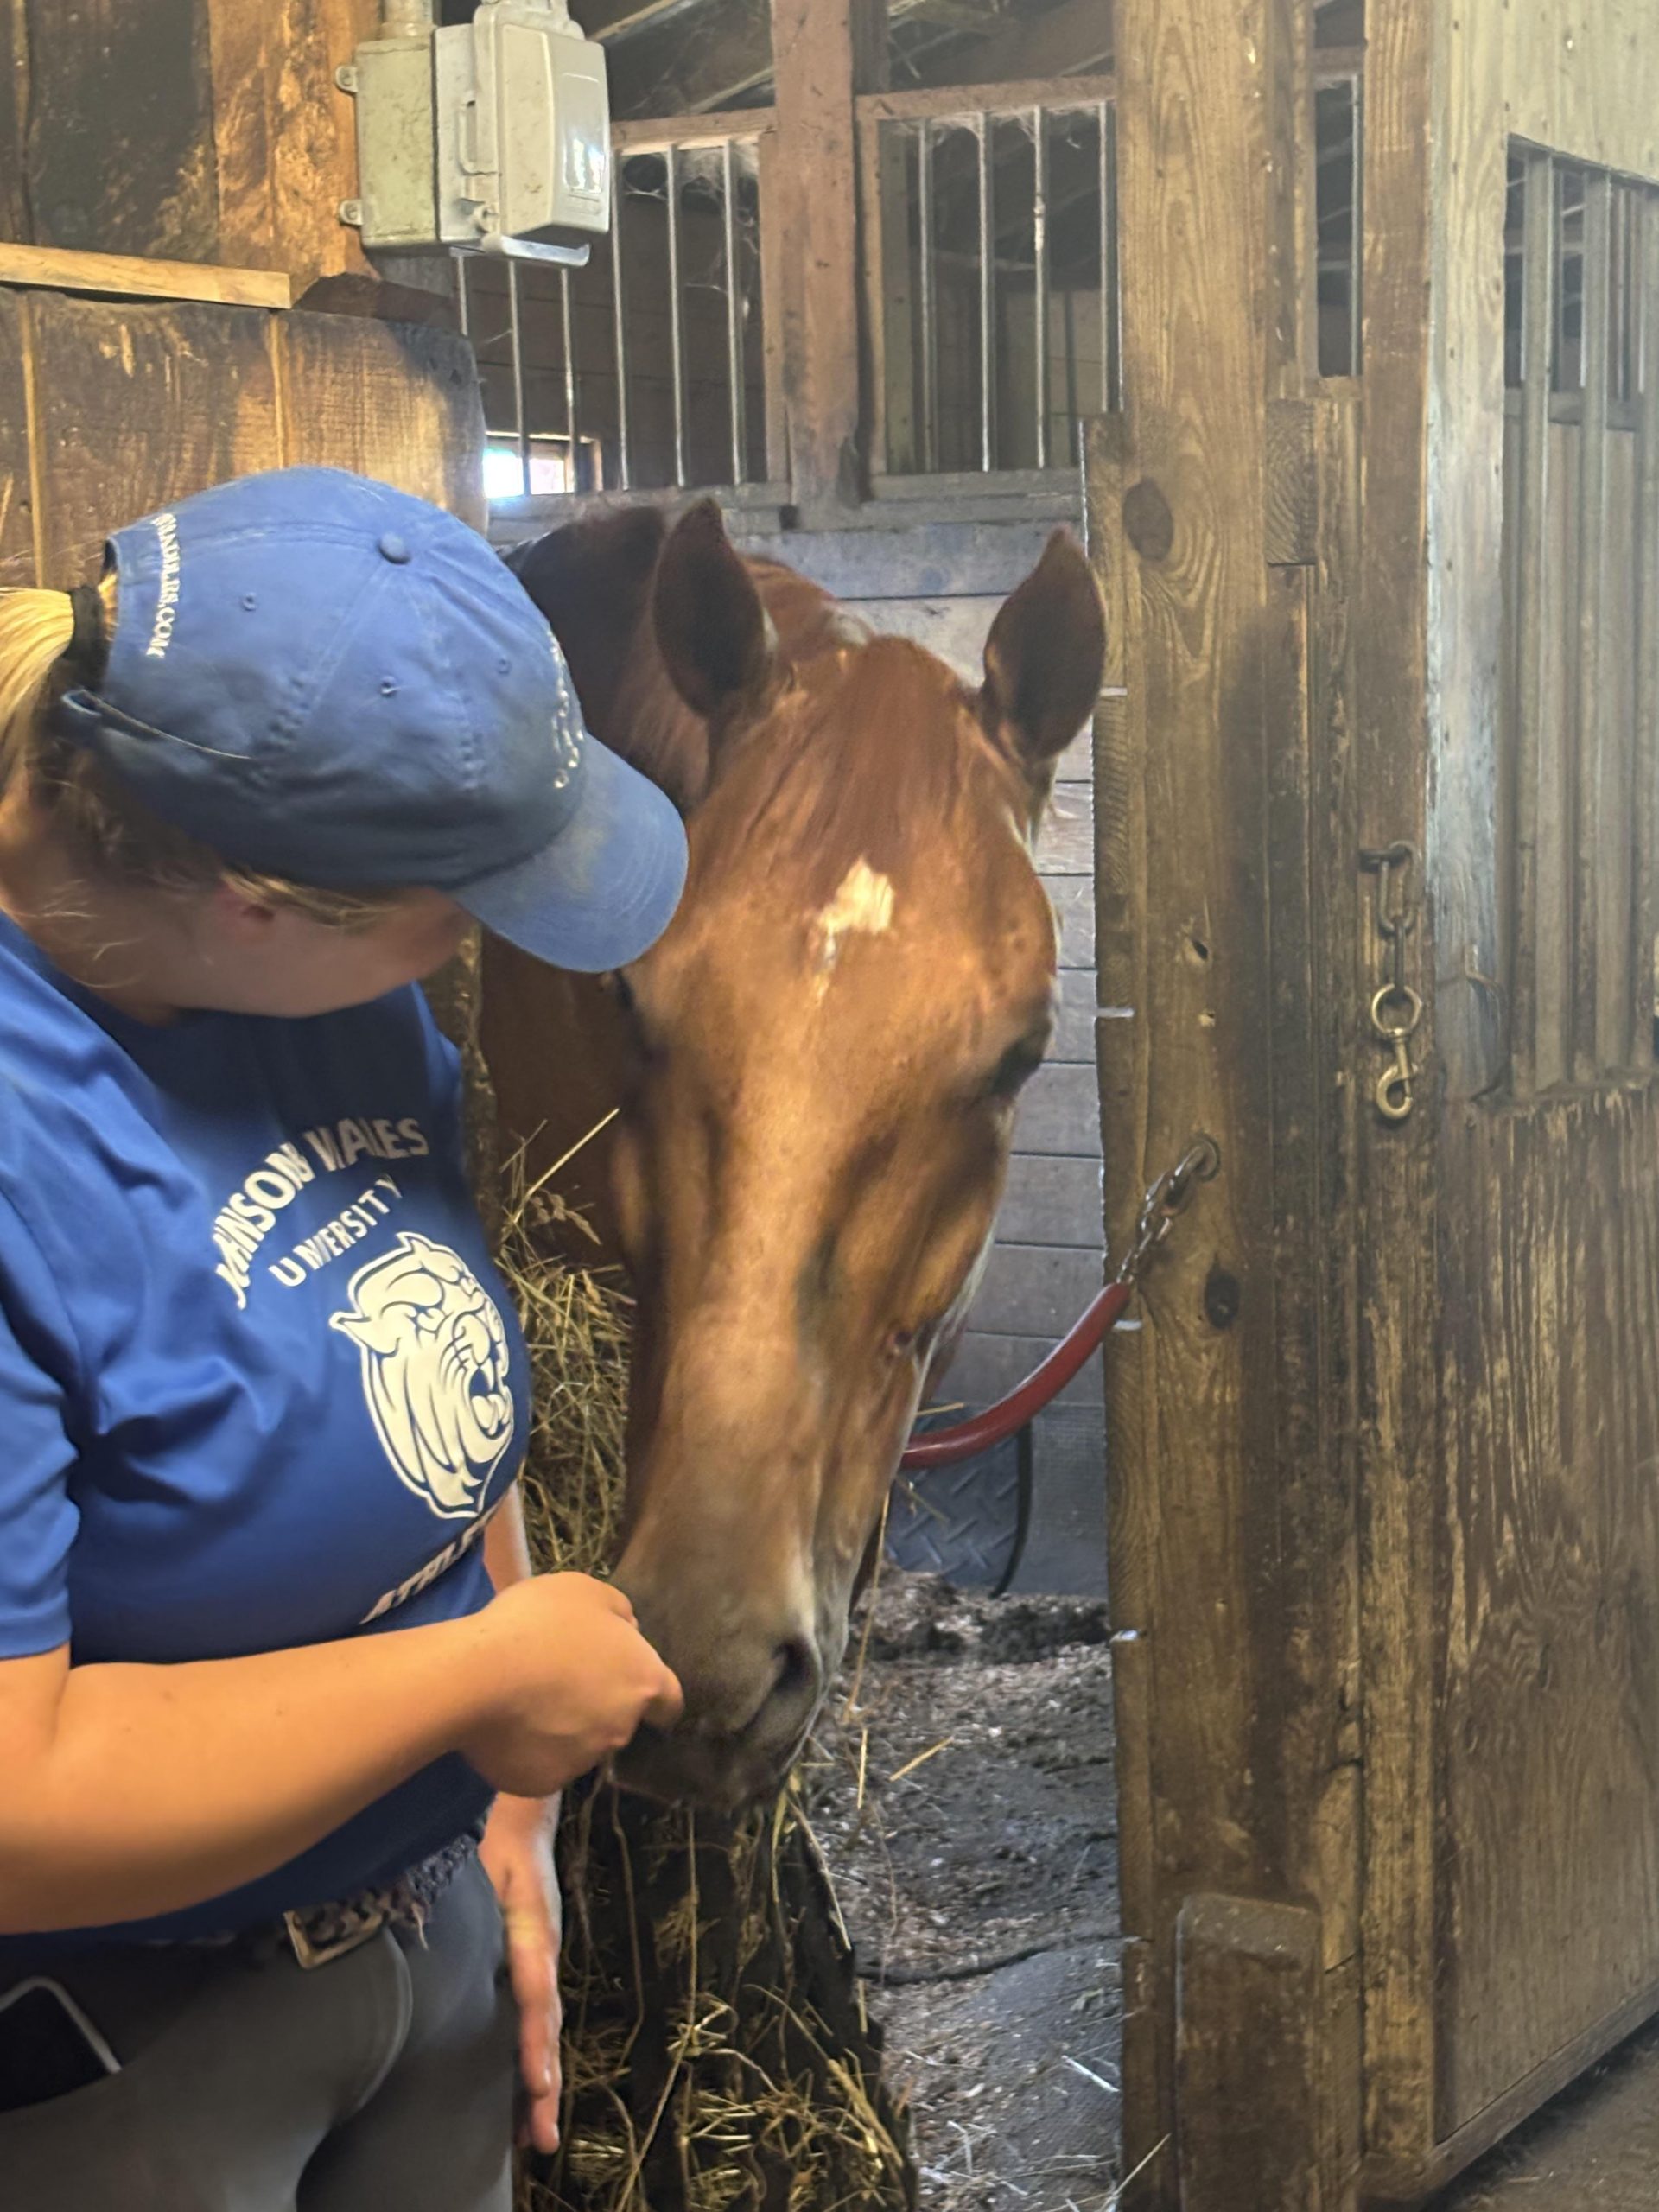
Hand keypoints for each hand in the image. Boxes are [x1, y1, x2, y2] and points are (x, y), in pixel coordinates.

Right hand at [460, 1573, 682, 1798]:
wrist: (477, 1677)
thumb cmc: (538, 1624)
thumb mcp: (585, 1591)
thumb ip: (618, 1612)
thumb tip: (629, 1629)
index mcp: (643, 1681)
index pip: (669, 1701)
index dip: (653, 1695)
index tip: (632, 1687)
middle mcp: (622, 1728)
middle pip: (619, 1720)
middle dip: (598, 1705)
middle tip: (559, 1680)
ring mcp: (583, 1761)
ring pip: (580, 1745)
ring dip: (564, 1727)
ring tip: (525, 1701)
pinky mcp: (543, 1784)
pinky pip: (542, 1765)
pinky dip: (530, 1750)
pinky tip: (506, 1727)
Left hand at [481, 1791, 562, 2154]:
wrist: (524, 1822)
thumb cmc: (497, 1843)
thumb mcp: (486, 1863)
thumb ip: (472, 1893)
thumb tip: (432, 1927)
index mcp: (534, 1934)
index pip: (536, 1996)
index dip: (535, 2042)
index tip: (536, 2085)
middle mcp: (544, 1957)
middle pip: (546, 2030)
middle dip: (545, 2086)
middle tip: (543, 2138)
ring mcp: (542, 1966)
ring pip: (544, 2035)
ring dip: (542, 2086)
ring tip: (536, 2139)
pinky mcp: (532, 1971)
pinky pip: (535, 2024)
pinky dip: (534, 2064)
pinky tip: (524, 2099)